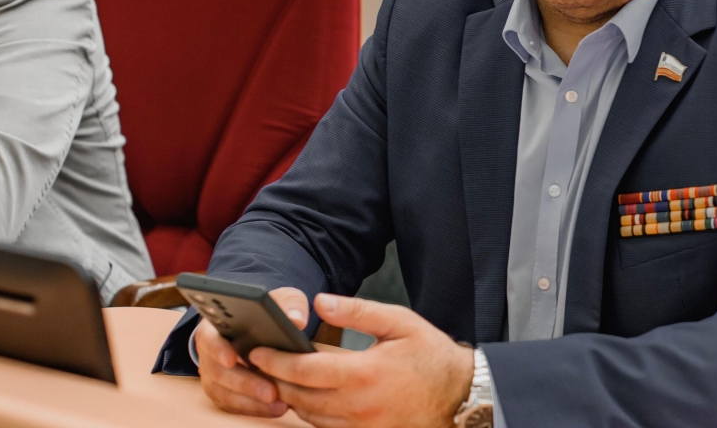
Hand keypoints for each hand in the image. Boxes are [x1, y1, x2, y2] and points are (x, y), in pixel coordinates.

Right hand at [195, 286, 309, 417]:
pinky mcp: (224, 392)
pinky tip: (277, 408)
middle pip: (218, 372)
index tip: (232, 358)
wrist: (262, 327)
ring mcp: (214, 374)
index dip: (218, 349)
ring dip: (251, 401)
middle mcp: (210, 352)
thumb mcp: (281, 299)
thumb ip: (290, 303)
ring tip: (279, 403)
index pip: (209, 337)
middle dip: (245, 383)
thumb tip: (297, 319)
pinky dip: (254, 408)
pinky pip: (233, 405)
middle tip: (270, 391)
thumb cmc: (269, 312)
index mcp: (215, 325)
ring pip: (225, 393)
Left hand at [249, 294, 474, 427]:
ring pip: (308, 416)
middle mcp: (358, 405)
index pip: (303, 370)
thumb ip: (356, 312)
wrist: (460, 395)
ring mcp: (361, 426)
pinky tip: (308, 396)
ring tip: (278, 378)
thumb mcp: (399, 321)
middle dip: (274, 380)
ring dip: (290, 398)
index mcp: (363, 373)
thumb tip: (319, 302)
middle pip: (298, 397)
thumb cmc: (431, 355)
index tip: (256, 351)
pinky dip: (311, 413)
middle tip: (259, 364)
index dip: (275, 361)